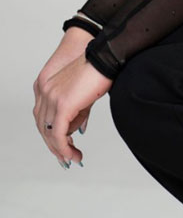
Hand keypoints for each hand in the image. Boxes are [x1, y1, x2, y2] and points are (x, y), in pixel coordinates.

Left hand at [33, 52, 112, 166]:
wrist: (105, 59)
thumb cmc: (99, 72)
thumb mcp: (83, 96)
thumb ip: (76, 113)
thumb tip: (76, 131)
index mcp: (45, 86)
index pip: (42, 117)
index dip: (50, 134)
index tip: (61, 146)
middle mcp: (44, 91)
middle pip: (43, 126)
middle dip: (54, 145)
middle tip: (66, 158)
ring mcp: (51, 97)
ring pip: (50, 132)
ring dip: (61, 149)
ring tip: (74, 157)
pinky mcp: (63, 105)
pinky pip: (58, 133)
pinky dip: (64, 147)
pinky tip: (72, 154)